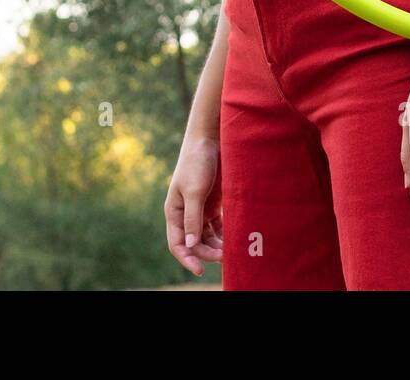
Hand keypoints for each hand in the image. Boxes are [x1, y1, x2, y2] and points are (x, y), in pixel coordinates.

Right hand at [165, 136, 223, 274]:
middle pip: (195, 243)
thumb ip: (192, 218)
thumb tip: (190, 244)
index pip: (177, 244)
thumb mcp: (194, 190)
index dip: (187, 258)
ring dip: (218, 245)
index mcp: (174, 213)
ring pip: (208, 237)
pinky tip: (236, 238)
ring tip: (233, 249)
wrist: (211, 140)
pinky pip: (219, 226)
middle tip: (225, 256)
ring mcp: (200, 210)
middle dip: (208, 252)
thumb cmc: (197, 162)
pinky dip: (226, 234)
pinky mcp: (214, 204)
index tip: (199, 270)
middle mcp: (186, 215)